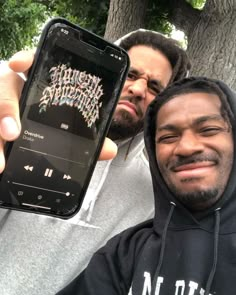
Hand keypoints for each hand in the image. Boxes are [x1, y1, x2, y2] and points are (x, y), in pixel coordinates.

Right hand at [0, 51, 116, 172]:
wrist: (18, 128)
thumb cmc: (49, 121)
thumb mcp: (65, 125)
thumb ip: (86, 136)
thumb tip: (110, 149)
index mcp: (37, 86)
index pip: (30, 64)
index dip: (24, 59)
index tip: (17, 64)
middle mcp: (14, 91)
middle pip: (3, 88)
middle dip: (5, 109)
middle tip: (13, 133)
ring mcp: (0, 104)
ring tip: (1, 164)